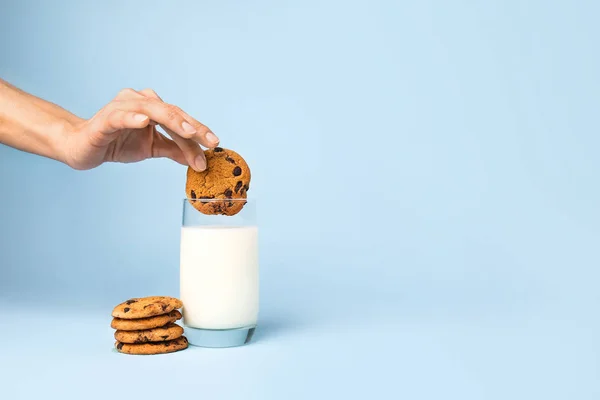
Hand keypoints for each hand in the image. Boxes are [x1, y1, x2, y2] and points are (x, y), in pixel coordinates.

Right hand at [62, 88, 218, 170]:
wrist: (83, 149)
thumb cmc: (117, 143)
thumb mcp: (151, 148)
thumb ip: (174, 149)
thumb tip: (199, 159)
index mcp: (152, 106)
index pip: (180, 118)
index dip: (198, 131)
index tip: (215, 144)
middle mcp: (139, 101)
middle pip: (171, 112)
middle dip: (192, 128)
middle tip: (209, 142)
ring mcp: (122, 107)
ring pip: (152, 110)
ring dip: (172, 121)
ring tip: (188, 132)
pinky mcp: (106, 119)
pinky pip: (122, 116)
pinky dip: (134, 118)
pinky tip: (145, 122)